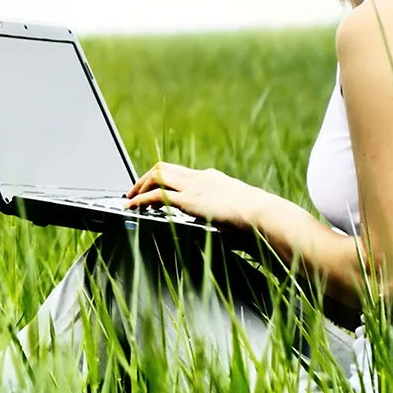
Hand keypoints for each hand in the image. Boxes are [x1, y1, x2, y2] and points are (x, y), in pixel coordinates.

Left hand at [124, 162, 273, 230]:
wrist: (261, 213)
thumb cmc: (255, 216)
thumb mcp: (237, 208)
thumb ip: (225, 210)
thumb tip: (226, 224)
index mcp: (210, 178)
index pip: (180, 172)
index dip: (163, 179)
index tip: (153, 188)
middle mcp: (199, 177)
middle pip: (164, 168)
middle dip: (145, 178)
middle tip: (134, 192)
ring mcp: (193, 186)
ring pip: (157, 175)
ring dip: (140, 186)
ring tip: (130, 199)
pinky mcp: (188, 199)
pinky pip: (156, 194)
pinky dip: (140, 199)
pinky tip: (133, 206)